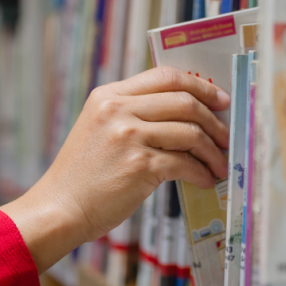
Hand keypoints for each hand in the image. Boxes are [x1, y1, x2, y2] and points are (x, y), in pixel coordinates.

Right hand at [0, 67, 230, 270]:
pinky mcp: (140, 166)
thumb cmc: (83, 176)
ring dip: (212, 151)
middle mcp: (119, 109)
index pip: (165, 76)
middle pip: (184, 101)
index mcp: (109, 95)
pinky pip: (185, 163)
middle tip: (226, 136)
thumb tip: (185, 116)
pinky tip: (205, 180)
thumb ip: (132, 115)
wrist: (59, 208)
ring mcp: (129, 136)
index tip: (219, 99)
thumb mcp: (99, 129)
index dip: (199, 85)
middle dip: (214, 120)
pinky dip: (201, 173)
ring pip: (190, 132)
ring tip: (219, 165)